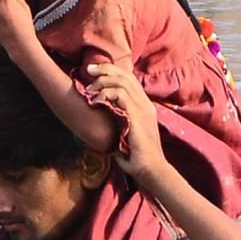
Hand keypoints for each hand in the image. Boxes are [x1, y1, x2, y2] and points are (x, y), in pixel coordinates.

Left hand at [85, 52, 164, 176]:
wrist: (151, 171)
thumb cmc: (137, 160)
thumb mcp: (125, 138)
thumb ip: (116, 129)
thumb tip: (99, 130)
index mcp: (144, 107)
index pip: (130, 80)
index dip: (112, 72)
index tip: (94, 73)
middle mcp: (145, 105)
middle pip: (126, 75)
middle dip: (105, 69)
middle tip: (88, 69)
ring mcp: (143, 109)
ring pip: (122, 82)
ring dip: (103, 82)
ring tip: (90, 89)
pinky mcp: (137, 117)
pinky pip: (120, 96)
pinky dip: (106, 94)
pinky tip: (97, 101)